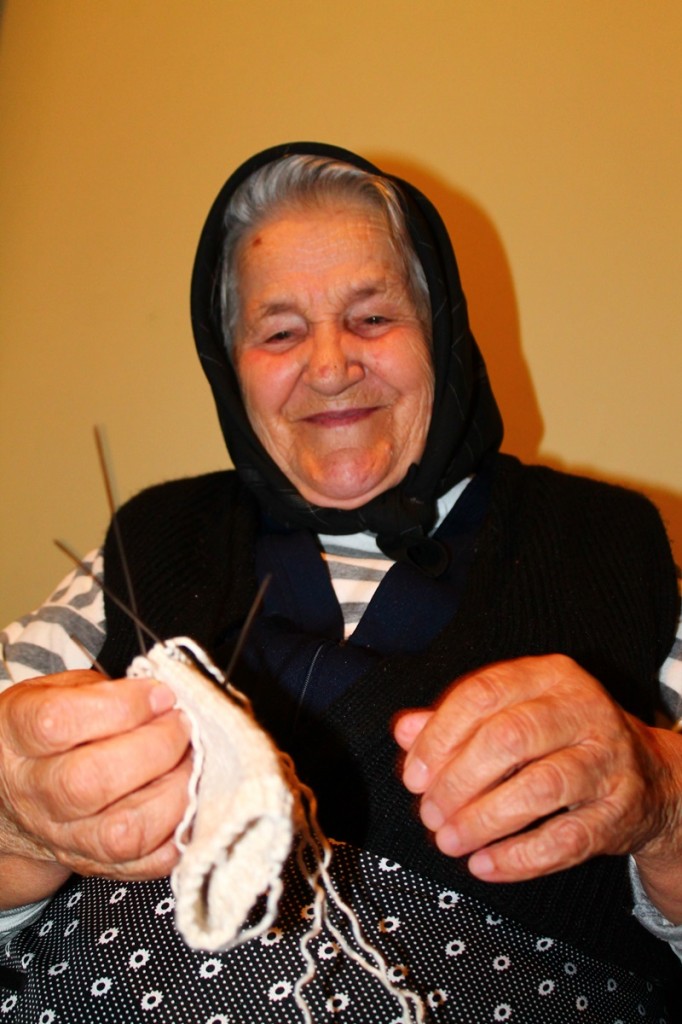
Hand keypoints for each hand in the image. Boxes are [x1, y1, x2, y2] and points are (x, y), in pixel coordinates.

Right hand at [0, 670, 191, 900]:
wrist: (15, 795)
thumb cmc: (49, 732)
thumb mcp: (59, 692)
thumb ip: (103, 690)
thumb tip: (160, 697)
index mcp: (18, 735)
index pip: (58, 723)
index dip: (122, 706)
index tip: (161, 695)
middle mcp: (34, 792)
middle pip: (90, 782)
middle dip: (155, 748)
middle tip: (182, 725)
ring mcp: (63, 836)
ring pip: (121, 832)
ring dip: (174, 792)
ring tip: (192, 761)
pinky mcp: (95, 864)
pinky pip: (146, 864)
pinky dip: (180, 832)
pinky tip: (190, 800)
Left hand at [393, 655, 681, 895]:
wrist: (648, 776)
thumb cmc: (563, 739)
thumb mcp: (512, 713)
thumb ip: (456, 720)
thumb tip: (406, 731)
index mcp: (548, 676)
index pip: (482, 693)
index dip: (440, 736)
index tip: (414, 774)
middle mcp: (582, 711)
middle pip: (508, 739)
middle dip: (458, 781)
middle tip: (430, 813)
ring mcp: (606, 760)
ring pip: (540, 788)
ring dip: (484, 820)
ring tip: (450, 840)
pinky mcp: (619, 811)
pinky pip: (567, 839)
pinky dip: (519, 857)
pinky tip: (485, 864)